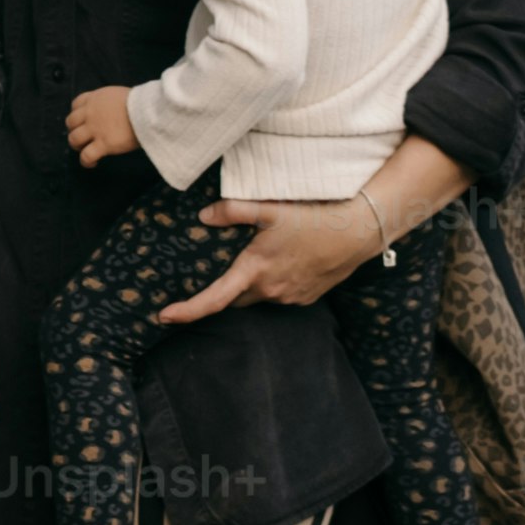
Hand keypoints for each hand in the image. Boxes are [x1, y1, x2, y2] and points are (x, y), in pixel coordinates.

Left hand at [65, 84, 139, 166]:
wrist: (147, 111)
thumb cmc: (140, 102)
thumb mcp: (118, 95)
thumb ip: (108, 103)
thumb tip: (110, 112)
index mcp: (95, 98)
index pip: (76, 104)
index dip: (77, 114)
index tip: (83, 121)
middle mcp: (90, 113)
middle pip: (70, 122)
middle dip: (74, 130)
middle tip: (83, 137)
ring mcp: (95, 129)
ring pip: (74, 139)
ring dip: (77, 146)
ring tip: (85, 150)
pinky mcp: (102, 144)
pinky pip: (86, 156)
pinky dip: (86, 161)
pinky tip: (93, 163)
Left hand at [154, 193, 383, 321]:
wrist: (360, 231)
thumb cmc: (314, 216)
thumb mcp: (270, 208)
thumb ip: (233, 210)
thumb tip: (204, 216)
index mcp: (255, 271)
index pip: (214, 299)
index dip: (187, 310)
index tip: (164, 317)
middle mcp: (270, 291)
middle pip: (234, 299)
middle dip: (223, 292)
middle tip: (216, 274)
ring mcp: (290, 297)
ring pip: (259, 296)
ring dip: (253, 283)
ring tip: (263, 257)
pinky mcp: (307, 297)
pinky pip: (281, 295)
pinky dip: (276, 283)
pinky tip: (287, 262)